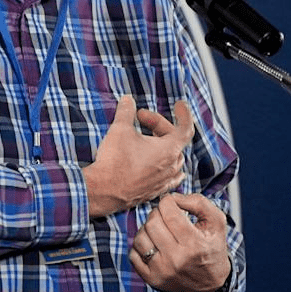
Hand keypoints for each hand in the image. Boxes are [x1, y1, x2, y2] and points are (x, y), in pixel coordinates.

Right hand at [83, 95, 193, 217]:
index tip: (179, 104)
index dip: (184, 114)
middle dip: (159, 125)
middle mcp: (171, 166)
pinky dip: (162, 164)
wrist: (104, 191)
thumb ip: (126, 111)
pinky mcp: (154, 191)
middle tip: (139, 117)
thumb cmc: (115, 160)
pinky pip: (167, 175)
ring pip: (172, 158)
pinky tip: (151, 162)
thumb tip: (128, 100)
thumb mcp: (119, 129)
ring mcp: (164, 181)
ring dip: (161, 144)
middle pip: (175, 140)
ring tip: (145, 138)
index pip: (186, 128)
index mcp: (169, 150)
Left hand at [130, 192, 231, 291]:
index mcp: (195, 245)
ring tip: (161, 233)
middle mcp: (177, 260)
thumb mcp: (216, 222)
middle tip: (166, 218)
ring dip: (148, 230)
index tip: (172, 205)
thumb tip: (172, 197)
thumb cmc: (211, 247)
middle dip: (158, 214)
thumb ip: (198, 202)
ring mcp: (162, 271)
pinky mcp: (151, 279)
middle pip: (152, 222)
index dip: (168, 202)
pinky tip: (154, 246)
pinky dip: (141, 247)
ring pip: (140, 237)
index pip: (168, 212)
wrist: (210, 283)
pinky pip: (133, 253)